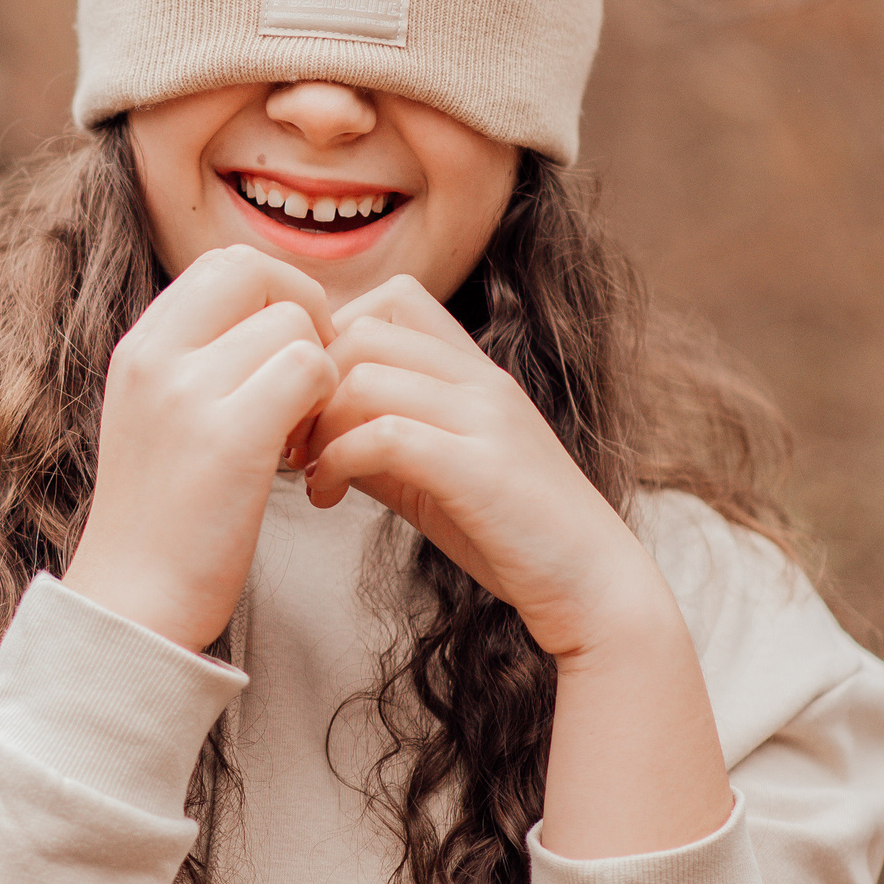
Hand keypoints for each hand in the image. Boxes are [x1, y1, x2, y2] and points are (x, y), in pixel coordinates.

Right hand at [63, 247, 339, 651]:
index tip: (288, 348)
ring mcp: (189, 394)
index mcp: (138, 348)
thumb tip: (270, 313)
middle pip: (259, 272)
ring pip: (295, 323)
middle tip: (310, 380)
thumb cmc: (160, 518)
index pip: (222, 263)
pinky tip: (304, 453)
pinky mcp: (231, 438)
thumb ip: (195, 360)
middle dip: (305, 311)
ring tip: (301, 432)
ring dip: (319, 370)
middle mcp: (156, 357)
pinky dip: (326, 404)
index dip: (274, 290)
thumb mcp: (155, 416)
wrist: (134, 603)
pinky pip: (311, 371)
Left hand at [298, 275, 670, 660]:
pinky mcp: (480, 470)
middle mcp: (482, 381)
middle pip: (365, 330)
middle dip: (311, 381)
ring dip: (317, 425)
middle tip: (293, 438)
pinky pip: (385, 436)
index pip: (395, 297)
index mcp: (475, 371)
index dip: (334, 336)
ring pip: (366, 378)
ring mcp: (486, 420)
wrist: (590, 585)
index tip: (311, 398)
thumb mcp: (435, 469)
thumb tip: (309, 429)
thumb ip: (380, 438)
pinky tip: (328, 494)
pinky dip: (338, 461)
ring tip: (308, 470)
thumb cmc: (510, 531)